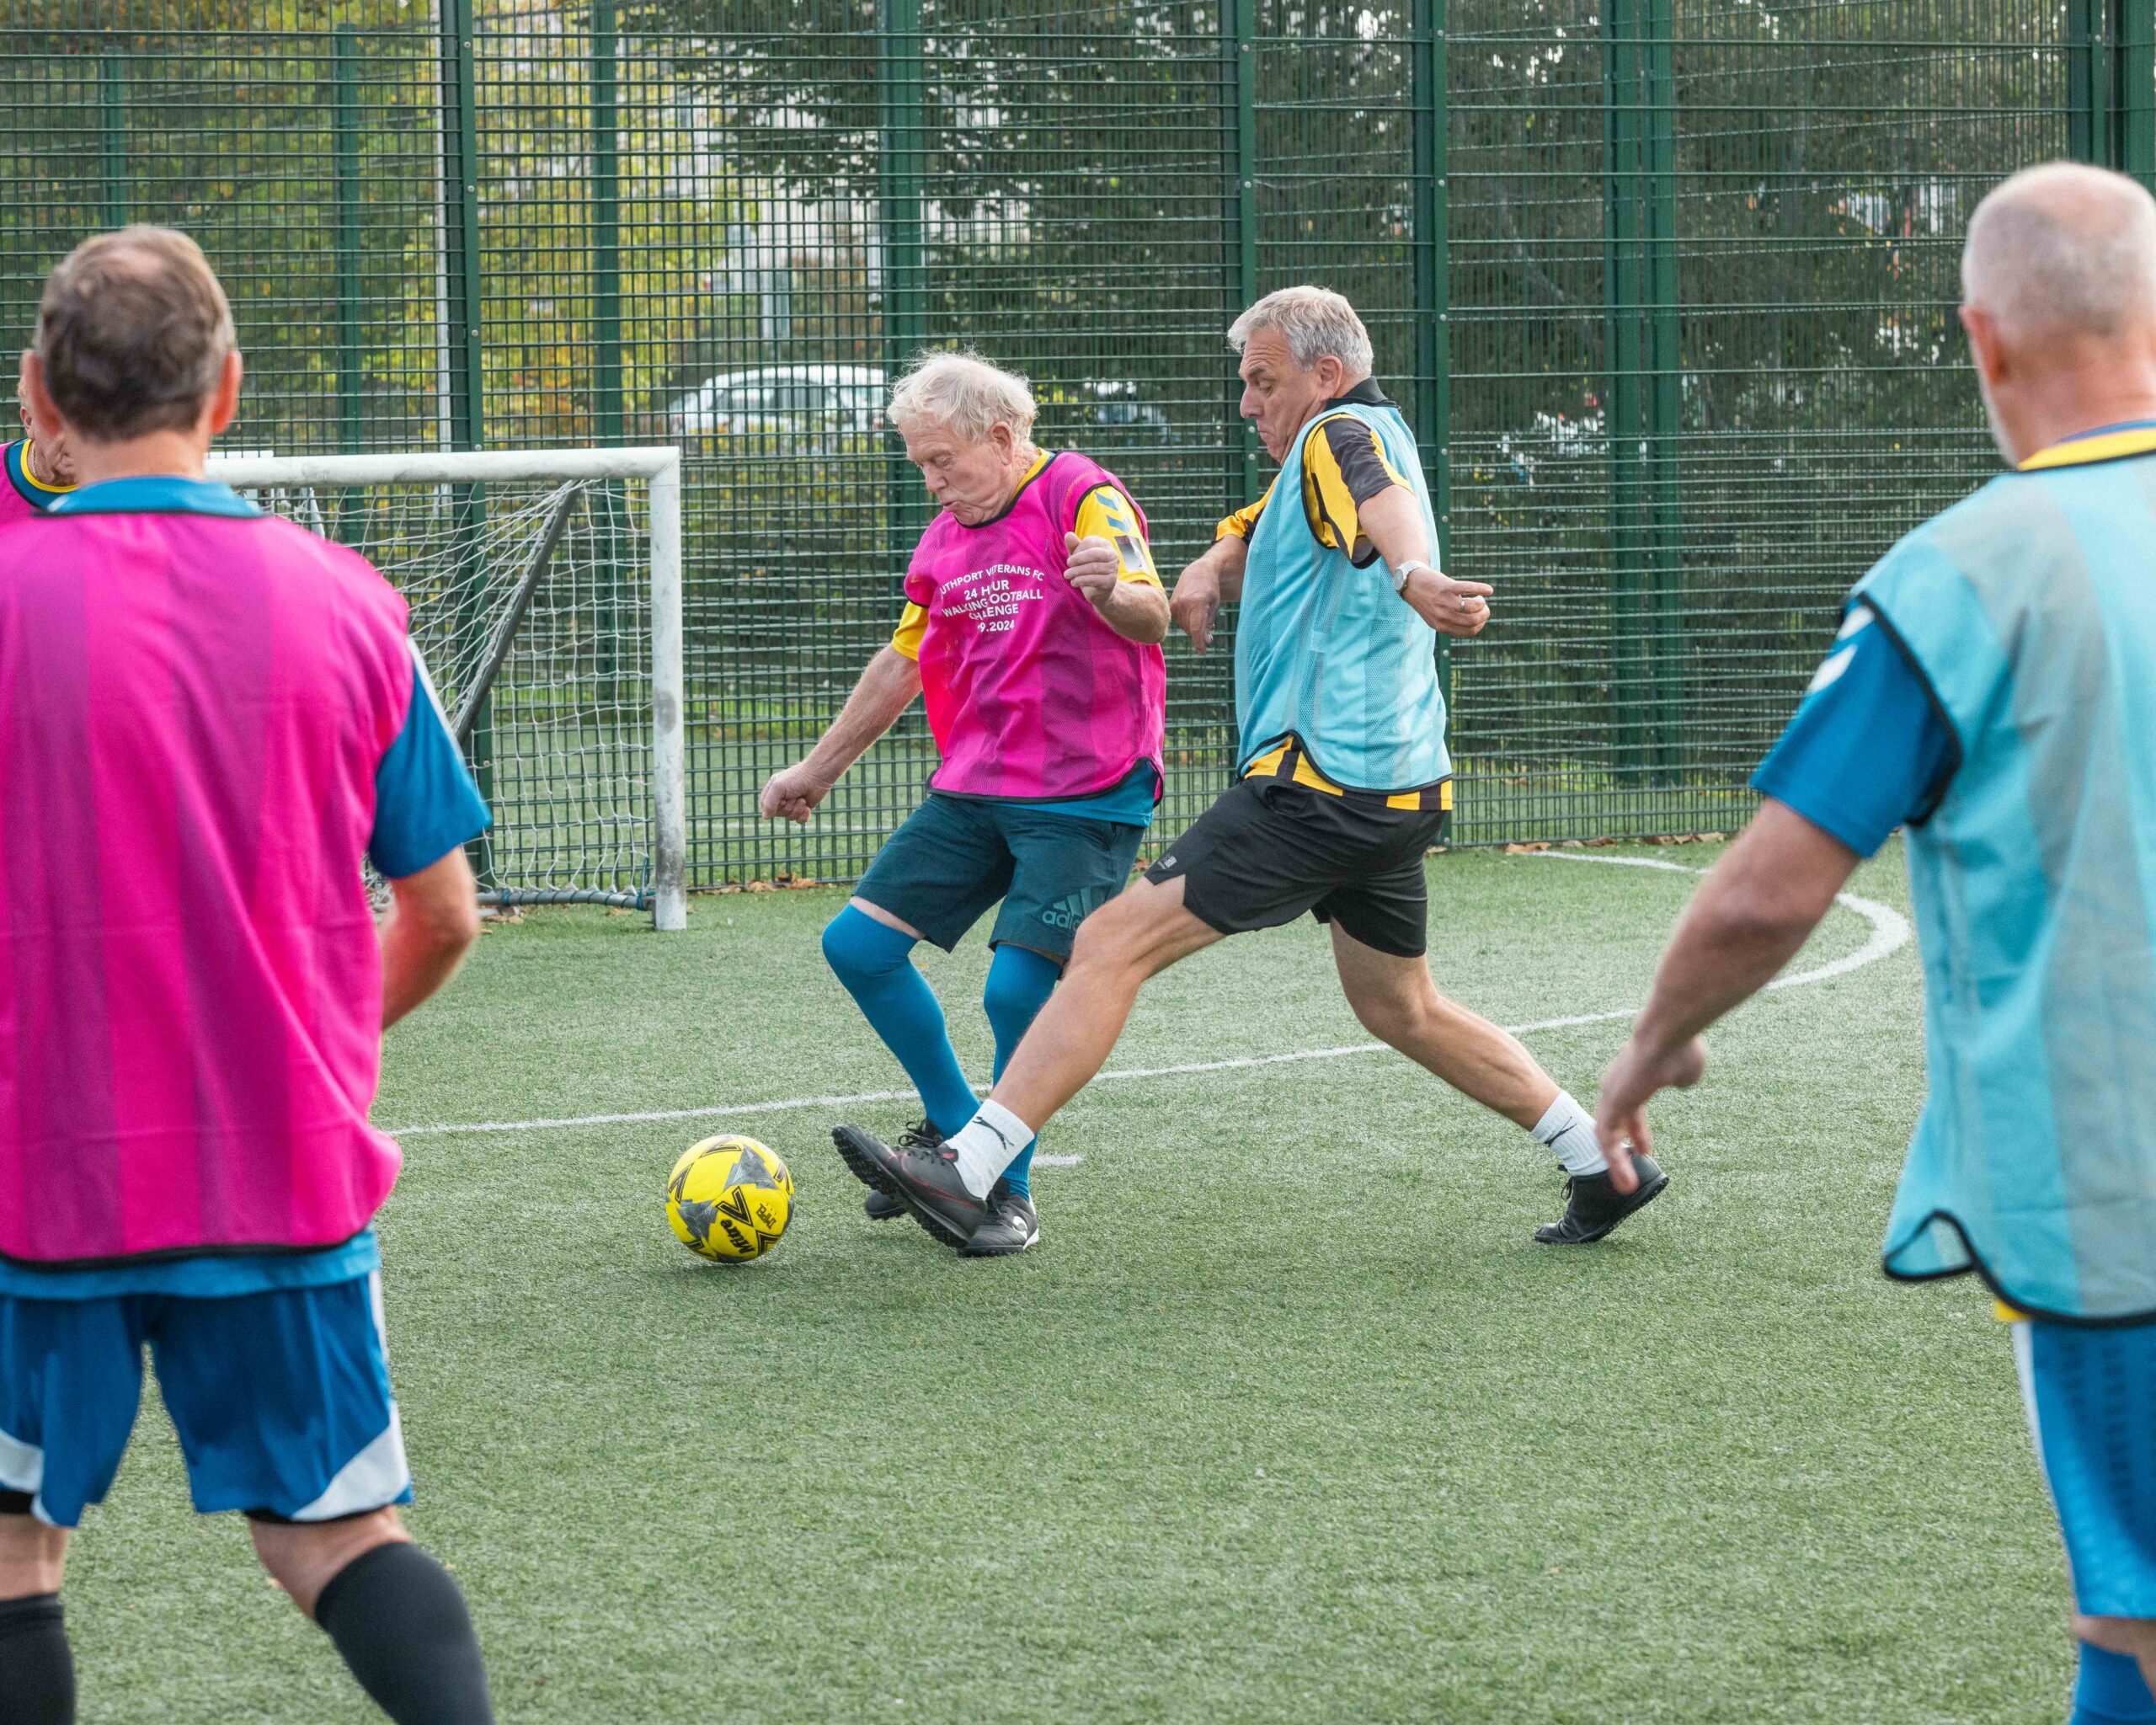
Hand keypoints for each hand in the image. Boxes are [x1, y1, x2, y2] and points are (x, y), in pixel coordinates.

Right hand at [758, 761, 832, 823]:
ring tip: (803, 799)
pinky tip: (808, 808)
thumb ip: (769, 803)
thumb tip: (765, 817)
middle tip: (795, 796)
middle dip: (788, 807)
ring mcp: (793, 804)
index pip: (765, 806)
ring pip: (789, 817)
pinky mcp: (804, 808)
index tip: (782, 798)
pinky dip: (804, 816)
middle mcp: (781, 797)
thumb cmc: (797, 779)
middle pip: (778, 814)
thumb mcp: (778, 788)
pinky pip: (799, 821)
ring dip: (797, 809)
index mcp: (772, 790)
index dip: (773, 806)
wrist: (818, 776)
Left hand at [1063, 531, 1118, 606]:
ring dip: (1076, 571)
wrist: (1099, 590)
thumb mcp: (1078, 556)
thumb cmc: (1087, 569)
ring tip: (1067, 575)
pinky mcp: (1110, 582)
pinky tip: (1074, 582)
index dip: (1078, 549)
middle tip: (1068, 564)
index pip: (1090, 542)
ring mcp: (1113, 569)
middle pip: (1095, 553)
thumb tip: (1068, 534)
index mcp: (1105, 544)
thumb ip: (1074, 546)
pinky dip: (1081, 580)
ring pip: (1093, 567)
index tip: (1070, 559)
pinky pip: (1094, 579)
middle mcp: (1112, 555)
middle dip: (1078, 559)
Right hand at [1170, 564, 1222, 654]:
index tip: (1202, 652)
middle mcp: (1184, 604)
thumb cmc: (1210, 591)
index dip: (1199, 643)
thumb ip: (1208, 625)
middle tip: (1210, 630)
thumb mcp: (1215, 607)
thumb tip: (1204, 642)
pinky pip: (1179, 622)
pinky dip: (1187, 621)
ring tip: (1201, 615)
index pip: (1196, 629)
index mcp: (1198, 603)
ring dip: (1194, 626)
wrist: (1198, 573)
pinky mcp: (1170, 606)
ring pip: (1185, 627)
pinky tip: (1193, 613)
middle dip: (1200, 633)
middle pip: (1191, 630)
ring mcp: (1175, 605)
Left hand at [1400, 566, 1493, 637]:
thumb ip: (1450, 622)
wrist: (1411, 582)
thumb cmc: (1426, 599)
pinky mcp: (1447, 586)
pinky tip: (1489, 591)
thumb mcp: (1434, 616)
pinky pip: (1469, 589)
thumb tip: (1475, 623)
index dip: (1480, 625)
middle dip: (1484, 614)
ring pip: (1472, 608)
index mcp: (1440, 626)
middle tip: (1483, 607)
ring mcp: (1445, 601)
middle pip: (1473, 620)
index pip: (1469, 631)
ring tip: (1479, 598)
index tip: (1481, 617)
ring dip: (1481, 603)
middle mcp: (1443, 616)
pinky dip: (1482, 589)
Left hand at [1594, 1032, 1706, 1191]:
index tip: (1644, 1149)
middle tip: (1629, 1169)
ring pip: (1606, 1135)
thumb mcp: (1687, 1070)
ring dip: (1616, 1162)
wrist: (1669, 1036)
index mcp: (1635, 1077)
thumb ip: (1681, 1079)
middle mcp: (1617, 1085)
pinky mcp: (1610, 1105)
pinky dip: (1614, 1162)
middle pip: (1613, 1122)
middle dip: (1620, 1147)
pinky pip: (1606, 1140)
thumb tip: (1680, 1082)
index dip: (1636, 1130)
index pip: (1629, 1109)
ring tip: (1627, 1187)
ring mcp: (1611, 1094)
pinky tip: (1626, 1182)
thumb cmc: (1681, 1049)